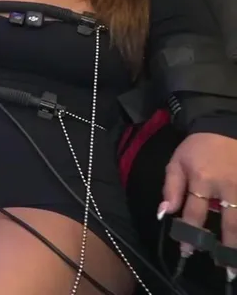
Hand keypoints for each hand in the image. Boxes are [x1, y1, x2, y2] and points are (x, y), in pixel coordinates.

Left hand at [160, 132, 236, 263]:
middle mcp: (227, 186)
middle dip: (229, 248)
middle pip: (231, 223)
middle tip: (227, 269)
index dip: (190, 234)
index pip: (195, 214)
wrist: (224, 125)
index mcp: (202, 179)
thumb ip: (170, 188)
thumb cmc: (198, 147)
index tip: (187, 251)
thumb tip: (164, 213)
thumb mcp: (177, 162)